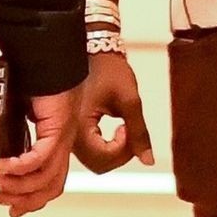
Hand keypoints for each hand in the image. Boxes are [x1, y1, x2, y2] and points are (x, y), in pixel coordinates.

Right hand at [0, 82, 82, 216]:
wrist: (49, 60)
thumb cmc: (37, 86)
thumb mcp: (24, 121)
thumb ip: (19, 143)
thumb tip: (6, 165)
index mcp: (59, 144)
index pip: (53, 182)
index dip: (34, 200)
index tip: (12, 209)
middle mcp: (65, 144)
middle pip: (51, 187)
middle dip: (24, 198)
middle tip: (0, 197)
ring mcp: (64, 137)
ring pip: (45, 177)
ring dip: (17, 184)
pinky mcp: (59, 128)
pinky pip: (40, 158)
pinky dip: (19, 167)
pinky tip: (2, 166)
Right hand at [72, 51, 154, 173]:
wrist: (96, 51)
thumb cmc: (109, 70)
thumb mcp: (130, 100)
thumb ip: (139, 132)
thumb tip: (147, 160)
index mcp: (77, 126)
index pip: (101, 159)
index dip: (122, 149)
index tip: (127, 127)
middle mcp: (69, 134)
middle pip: (98, 164)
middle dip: (120, 153)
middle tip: (128, 129)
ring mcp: (71, 134)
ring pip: (96, 160)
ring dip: (115, 150)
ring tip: (123, 126)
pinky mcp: (76, 131)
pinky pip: (93, 151)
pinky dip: (108, 146)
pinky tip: (116, 128)